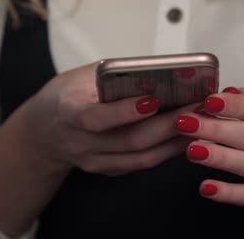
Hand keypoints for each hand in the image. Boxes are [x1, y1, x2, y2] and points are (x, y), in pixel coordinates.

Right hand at [20, 62, 195, 175]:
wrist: (44, 131)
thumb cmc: (65, 97)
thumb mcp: (81, 76)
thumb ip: (112, 75)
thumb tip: (155, 72)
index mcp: (69, 115)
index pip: (96, 118)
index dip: (125, 111)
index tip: (154, 99)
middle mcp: (81, 145)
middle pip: (130, 141)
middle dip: (168, 125)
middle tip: (196, 107)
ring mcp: (95, 162)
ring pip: (142, 158)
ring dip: (175, 140)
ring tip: (200, 121)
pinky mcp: (108, 170)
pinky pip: (142, 163)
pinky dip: (167, 150)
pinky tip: (184, 135)